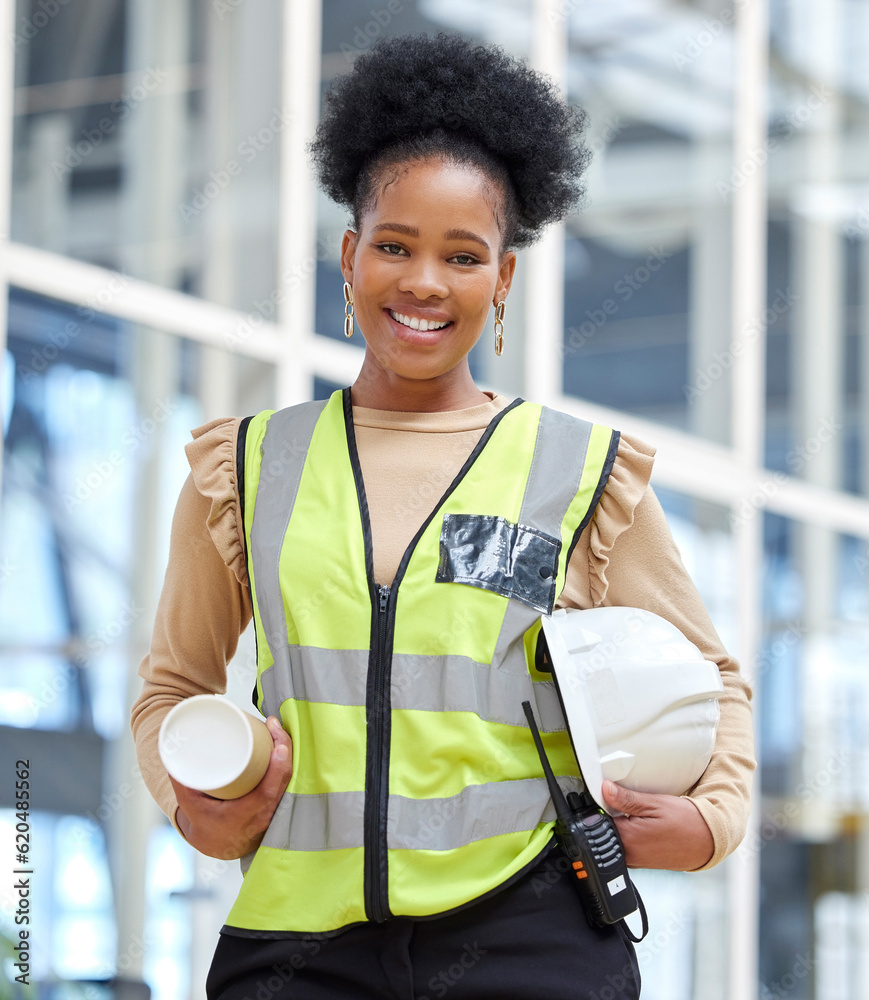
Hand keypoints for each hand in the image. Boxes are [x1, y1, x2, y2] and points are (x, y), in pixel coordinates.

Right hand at [170, 716, 293, 859]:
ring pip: (289, 780)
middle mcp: (263, 816)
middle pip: (283, 781)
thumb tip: (170, 751)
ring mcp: (274, 811)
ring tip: (277, 728)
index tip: (279, 745)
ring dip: (288, 753)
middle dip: (284, 750)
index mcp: (242, 818)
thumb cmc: (204, 824)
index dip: (277, 769)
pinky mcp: (278, 805)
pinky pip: (289, 783)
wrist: (217, 845)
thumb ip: (181, 779)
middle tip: (274, 725)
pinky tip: (286, 743)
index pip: (267, 793)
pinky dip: (289, 762)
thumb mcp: (189, 804)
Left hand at [601, 780, 713, 871]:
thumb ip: (626, 798)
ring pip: (615, 838)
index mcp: (628, 839)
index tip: (607, 794)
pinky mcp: (640, 862)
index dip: (600, 803)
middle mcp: (628, 854)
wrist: (707, 841)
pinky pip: (625, 846)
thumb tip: (604, 789)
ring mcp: (634, 861)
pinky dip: (629, 834)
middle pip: (605, 830)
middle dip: (610, 814)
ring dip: (620, 824)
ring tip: (640, 815)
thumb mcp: (654, 803)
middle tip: (628, 803)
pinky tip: (643, 825)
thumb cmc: (685, 822)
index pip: (599, 818)